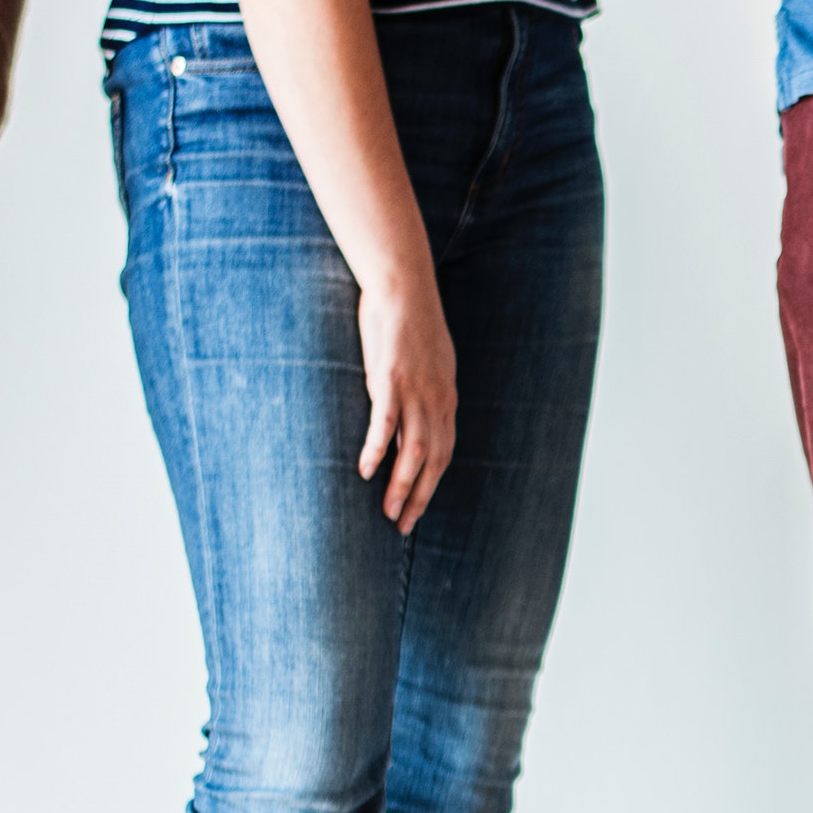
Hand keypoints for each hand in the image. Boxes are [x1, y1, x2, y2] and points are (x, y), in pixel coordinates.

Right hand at [356, 270, 457, 530]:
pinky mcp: (390, 379)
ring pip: (414, 451)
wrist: (405, 287)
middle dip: (419, 497)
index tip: (417, 508)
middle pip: (434, 461)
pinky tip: (367, 472)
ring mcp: (414, 392)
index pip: (444, 453)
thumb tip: (418, 412)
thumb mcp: (429, 364)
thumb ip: (425, 392)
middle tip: (403, 525)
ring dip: (402, 485)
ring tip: (389, 513)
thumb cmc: (411, 323)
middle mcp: (436, 401)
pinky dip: (378, 450)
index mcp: (446, 400)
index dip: (431, 484)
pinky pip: (385, 423)